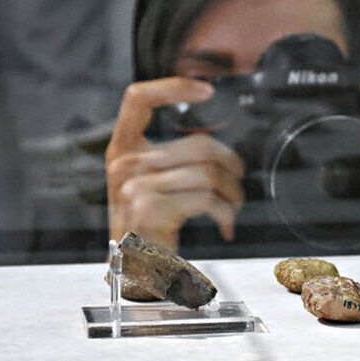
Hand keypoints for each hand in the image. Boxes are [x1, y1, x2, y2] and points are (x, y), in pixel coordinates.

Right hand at [105, 77, 244, 251]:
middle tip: (238, 181)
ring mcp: (133, 186)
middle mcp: (123, 163)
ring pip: (208, 171)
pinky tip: (225, 224)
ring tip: (232, 207)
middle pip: (198, 144)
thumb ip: (169, 158)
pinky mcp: (148, 209)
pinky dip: (225, 212)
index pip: (137, 97)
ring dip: (232, 193)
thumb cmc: (150, 231)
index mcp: (121, 149)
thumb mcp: (151, 186)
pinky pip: (206, 198)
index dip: (173, 86)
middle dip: (231, 164)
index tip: (207, 90)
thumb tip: (213, 145)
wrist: (138, 275)